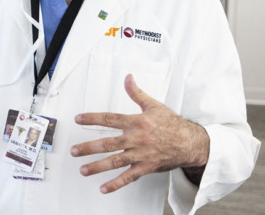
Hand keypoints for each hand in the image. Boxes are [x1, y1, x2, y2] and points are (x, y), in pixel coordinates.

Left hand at [71, 74, 209, 193]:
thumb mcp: (154, 105)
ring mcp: (141, 154)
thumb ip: (136, 93)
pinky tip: (104, 188)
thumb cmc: (172, 124)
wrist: (191, 143)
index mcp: (137, 122)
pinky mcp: (146, 167)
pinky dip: (116, 183)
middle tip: (74, 150)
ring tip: (83, 170)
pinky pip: (129, 177)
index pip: (110, 119)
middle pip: (108, 143)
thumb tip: (128, 78)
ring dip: (98, 167)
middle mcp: (137, 139)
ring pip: (115, 161)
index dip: (92, 119)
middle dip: (89, 147)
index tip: (78, 119)